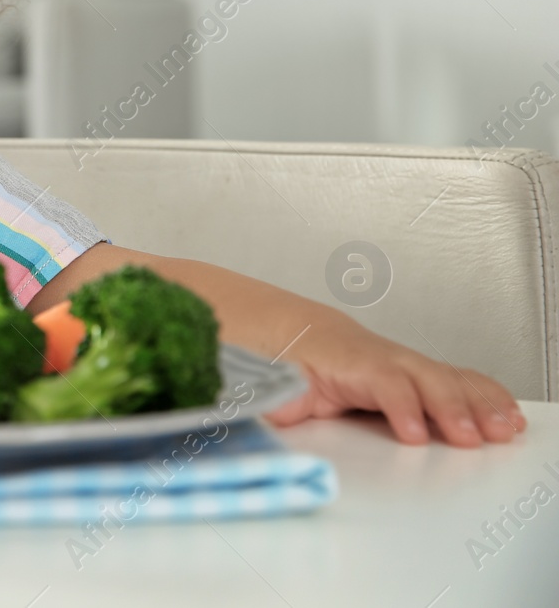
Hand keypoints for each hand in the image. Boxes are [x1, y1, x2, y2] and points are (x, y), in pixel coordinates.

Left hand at [265, 314, 526, 446]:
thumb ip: (271, 398)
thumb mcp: (265, 383)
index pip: (380, 380)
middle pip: (422, 378)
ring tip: (501, 430)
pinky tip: (504, 415)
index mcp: (340, 362)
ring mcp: (399, 363)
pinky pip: (453, 380)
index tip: (414, 434)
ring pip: (445, 378)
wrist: (286, 332)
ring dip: (477, 405)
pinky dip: (482, 396)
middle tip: (469, 437)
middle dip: (449, 407)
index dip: (400, 406)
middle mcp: (377, 358)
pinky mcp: (412, 373)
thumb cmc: (277, 361)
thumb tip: (265, 414)